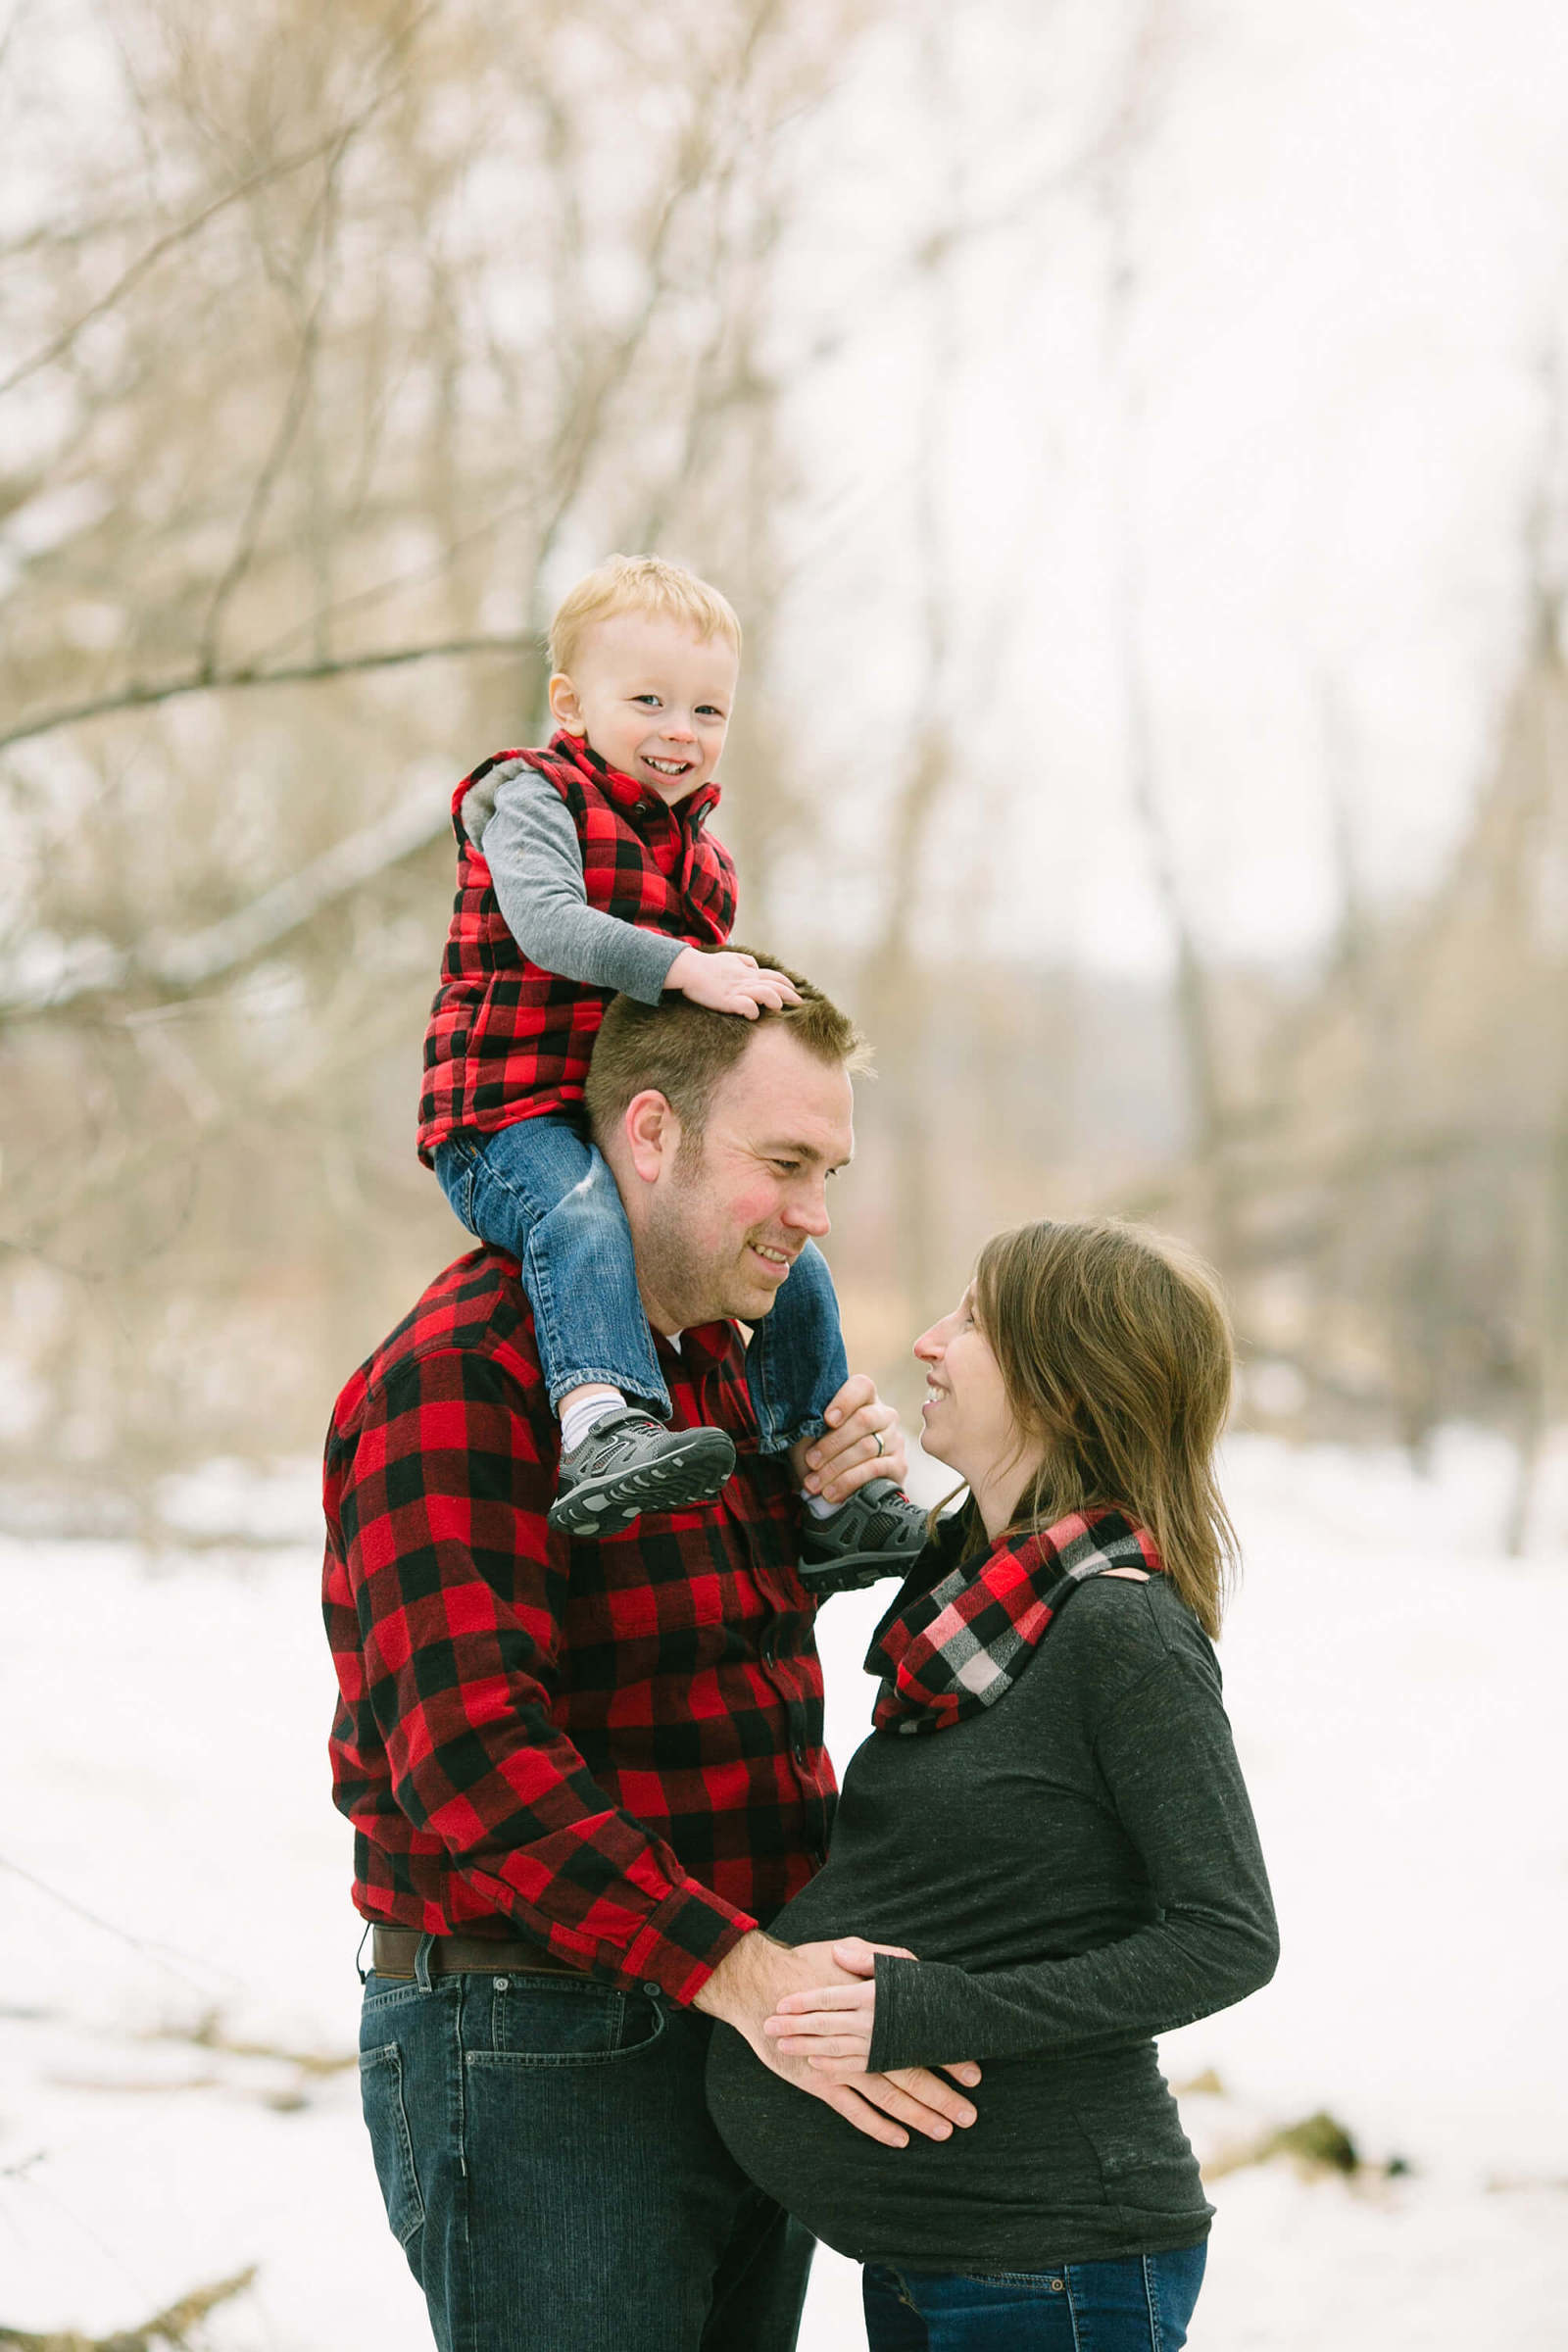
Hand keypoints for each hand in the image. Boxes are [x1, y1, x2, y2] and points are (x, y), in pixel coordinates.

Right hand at [668, 947, 802, 1017]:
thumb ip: (745, 962)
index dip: (786, 983)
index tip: (795, 991)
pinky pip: (746, 1006)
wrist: (689, 969)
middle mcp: (746, 980)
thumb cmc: (708, 965)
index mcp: (748, 972)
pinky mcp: (728, 1000)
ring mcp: (738, 990)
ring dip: (775, 1000)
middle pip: (775, 985)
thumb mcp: (730, 958)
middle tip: (800, 1003)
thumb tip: (755, 966)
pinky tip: (753, 1015)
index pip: (773, 976)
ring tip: (778, 1007)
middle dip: (790, 994)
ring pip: (765, 993)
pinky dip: (753, 1011)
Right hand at [693, 1931, 977, 2147]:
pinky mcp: (820, 2082)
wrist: (758, 1985)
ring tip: (944, 2131)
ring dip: (917, 2115)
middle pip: (909, 2073)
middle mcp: (862, 2039)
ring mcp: (840, 2064)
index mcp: (872, 2007)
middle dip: (942, 2095)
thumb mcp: (847, 1946)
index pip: (919, 2036)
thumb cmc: (804, 1963)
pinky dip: (877, 2126)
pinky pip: (854, 2110)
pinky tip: (899, 2138)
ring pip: (887, 2095)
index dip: (947, 2056)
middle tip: (970, 2116)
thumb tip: (912, 1964)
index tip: (974, 2073)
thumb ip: (882, 1959)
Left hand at [794, 1374, 906, 1504]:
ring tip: (814, 1483)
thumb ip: (811, 1425)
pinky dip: (849, 1482)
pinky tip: (831, 1493)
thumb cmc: (822, 1451)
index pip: (862, 1387)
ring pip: (868, 1447)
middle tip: (811, 1461)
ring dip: (836, 1467)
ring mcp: (895, 1440)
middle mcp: (884, 1415)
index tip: (826, 1420)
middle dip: (832, 1443)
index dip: (845, 1401)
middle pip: (864, 1420)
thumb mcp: (813, 1435)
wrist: (839, 1484)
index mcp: (864, 1399)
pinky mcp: (899, 1465)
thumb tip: (803, 1429)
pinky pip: (875, 1470)